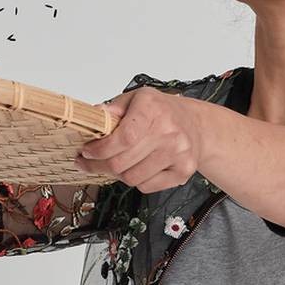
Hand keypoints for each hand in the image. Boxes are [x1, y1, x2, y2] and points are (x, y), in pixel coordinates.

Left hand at [71, 85, 209, 194]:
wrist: (196, 125)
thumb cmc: (163, 112)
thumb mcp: (137, 98)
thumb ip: (113, 107)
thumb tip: (94, 118)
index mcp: (153, 108)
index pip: (123, 138)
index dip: (100, 150)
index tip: (87, 152)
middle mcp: (169, 131)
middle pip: (122, 162)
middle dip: (98, 165)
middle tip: (88, 162)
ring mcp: (178, 154)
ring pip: (131, 178)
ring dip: (116, 174)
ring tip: (113, 164)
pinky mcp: (182, 172)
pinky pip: (146, 186)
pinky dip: (135, 180)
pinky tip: (135, 168)